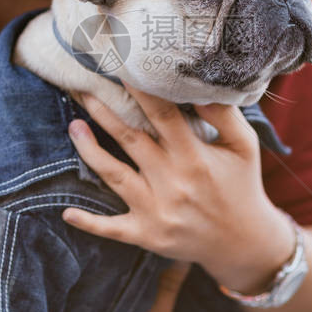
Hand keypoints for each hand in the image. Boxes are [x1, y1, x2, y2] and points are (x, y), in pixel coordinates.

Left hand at [62, 85, 293, 289]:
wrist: (244, 243)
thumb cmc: (242, 185)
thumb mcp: (244, 146)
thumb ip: (224, 115)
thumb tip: (197, 88)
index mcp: (195, 157)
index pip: (162, 115)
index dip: (139, 90)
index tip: (120, 68)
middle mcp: (172, 182)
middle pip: (130, 138)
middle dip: (103, 111)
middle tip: (82, 88)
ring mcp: (157, 211)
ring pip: (114, 176)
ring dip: (89, 151)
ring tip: (73, 126)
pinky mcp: (147, 235)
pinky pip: (112, 229)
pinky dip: (89, 223)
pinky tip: (66, 213)